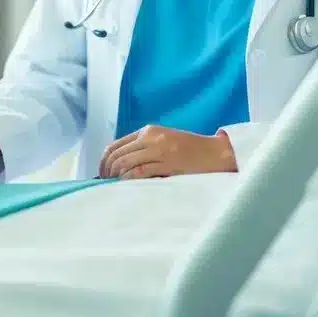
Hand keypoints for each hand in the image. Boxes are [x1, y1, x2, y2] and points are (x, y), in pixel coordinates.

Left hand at [98, 125, 236, 179]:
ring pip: (126, 163)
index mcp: (148, 131)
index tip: (101, 173)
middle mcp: (151, 138)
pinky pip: (141, 171)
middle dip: (107, 170)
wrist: (216, 152)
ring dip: (116, 176)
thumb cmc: (190, 149)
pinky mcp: (169, 164)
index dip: (104, 160)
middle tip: (105, 182)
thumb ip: (144, 147)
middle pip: (118, 155)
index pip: (115, 145)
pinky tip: (126, 185)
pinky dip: (129, 179)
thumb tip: (119, 164)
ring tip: (115, 185)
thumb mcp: (163, 141)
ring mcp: (160, 150)